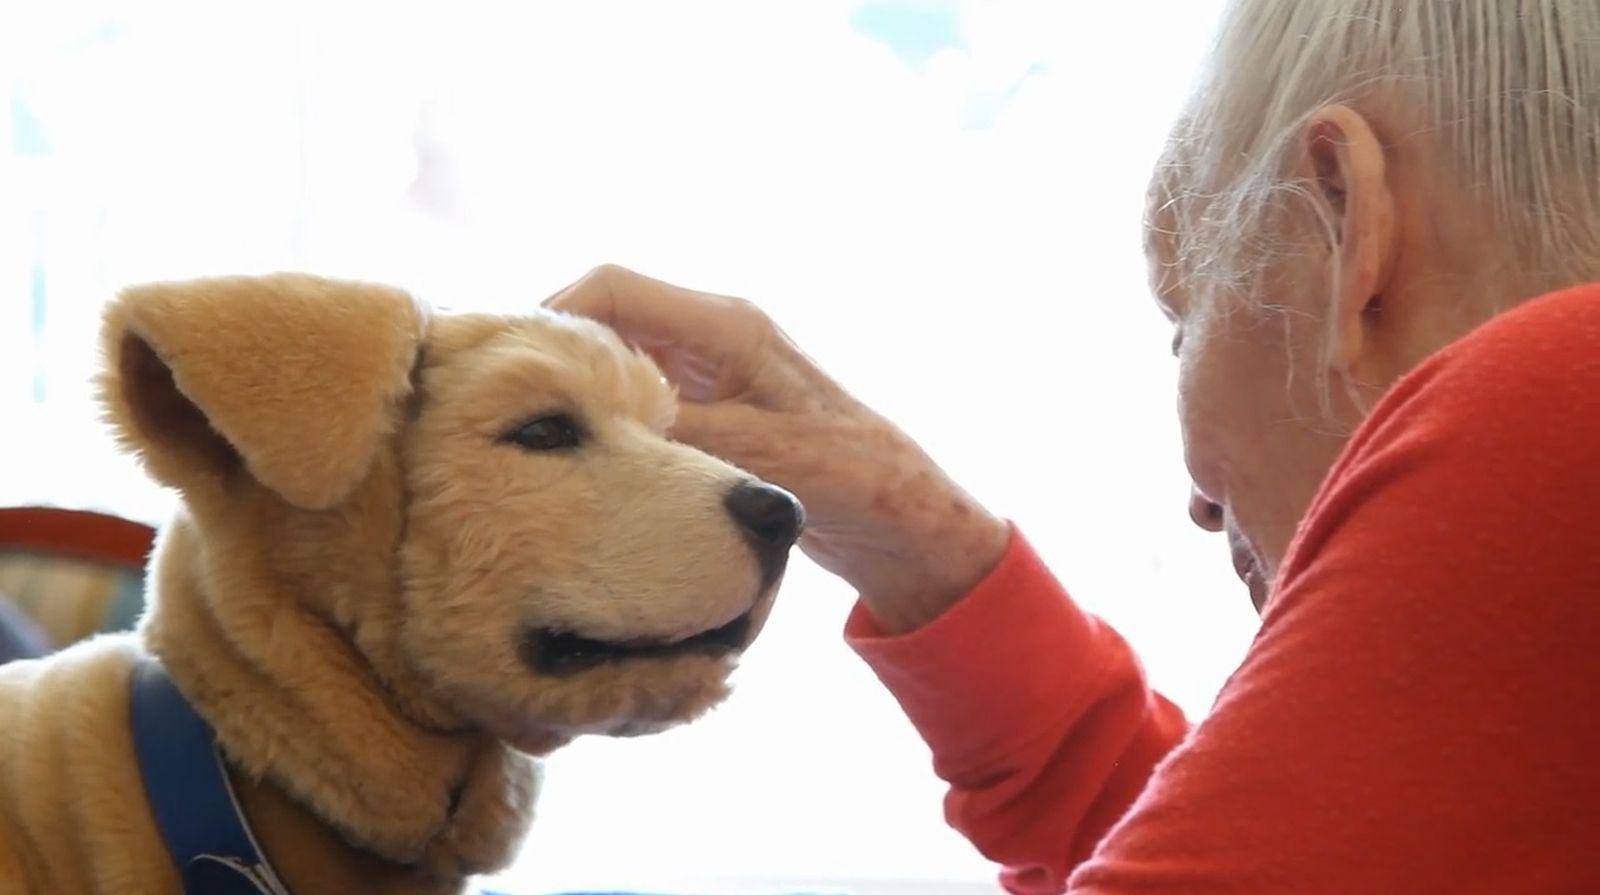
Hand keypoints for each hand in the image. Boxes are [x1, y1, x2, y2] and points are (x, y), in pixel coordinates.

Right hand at [544, 265, 1009, 634]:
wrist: (901, 514)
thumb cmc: (852, 474)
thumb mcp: (762, 456)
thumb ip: (682, 432)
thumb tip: (601, 424)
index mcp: (729, 325)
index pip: (615, 287)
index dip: (554, 313)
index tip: (513, 364)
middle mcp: (715, 334)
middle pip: (607, 313)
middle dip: (556, 349)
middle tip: (502, 400)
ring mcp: (712, 368)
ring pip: (619, 353)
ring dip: (578, 383)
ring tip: (528, 427)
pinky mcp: (712, 404)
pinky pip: (640, 392)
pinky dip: (606, 412)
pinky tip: (581, 452)